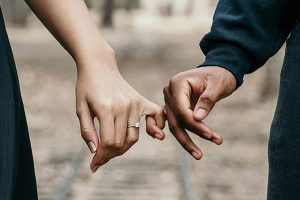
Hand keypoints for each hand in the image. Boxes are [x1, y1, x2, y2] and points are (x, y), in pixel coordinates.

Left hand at [75, 52, 164, 172]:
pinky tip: (153, 134)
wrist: (99, 66)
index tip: (94, 166)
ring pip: (133, 136)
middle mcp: (123, 107)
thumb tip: (95, 151)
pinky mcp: (141, 100)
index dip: (100, 157)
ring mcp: (134, 103)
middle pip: (121, 142)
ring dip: (123, 148)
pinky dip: (156, 127)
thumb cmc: (86, 87)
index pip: (108, 142)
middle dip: (109, 155)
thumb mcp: (80, 108)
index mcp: (106, 109)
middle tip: (100, 158)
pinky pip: (156, 116)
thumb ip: (87, 130)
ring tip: (112, 149)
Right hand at [163, 67, 235, 159]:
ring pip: (174, 125)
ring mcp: (170, 101)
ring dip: (186, 140)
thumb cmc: (219, 76)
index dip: (194, 124)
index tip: (209, 134)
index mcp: (177, 84)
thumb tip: (197, 119)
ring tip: (199, 155)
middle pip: (175, 120)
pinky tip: (190, 147)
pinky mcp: (175, 108)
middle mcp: (169, 92)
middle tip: (200, 155)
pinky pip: (176, 124)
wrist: (217, 72)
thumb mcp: (218, 85)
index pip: (181, 109)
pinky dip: (182, 135)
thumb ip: (208, 100)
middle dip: (188, 138)